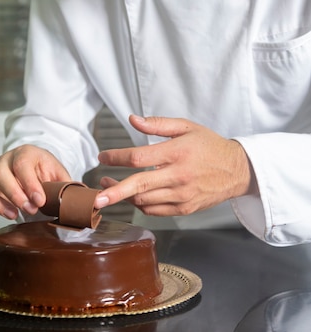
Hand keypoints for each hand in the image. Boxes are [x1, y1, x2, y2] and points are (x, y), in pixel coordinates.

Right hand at [0, 144, 70, 219]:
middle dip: (14, 194)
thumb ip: (68, 188)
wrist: (36, 169)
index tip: (40, 201)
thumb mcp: (61, 176)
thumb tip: (86, 203)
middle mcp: (6, 160)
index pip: (23, 165)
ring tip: (12, 215)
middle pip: (0, 174)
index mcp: (26, 153)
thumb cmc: (48, 174)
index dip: (30, 184)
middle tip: (29, 210)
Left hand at [95, 115, 256, 215]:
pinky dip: (139, 204)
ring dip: (123, 197)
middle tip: (94, 197)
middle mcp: (178, 176)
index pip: (138, 158)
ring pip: (144, 201)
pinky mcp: (184, 209)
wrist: (237, 170)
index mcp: (177, 153)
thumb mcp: (186, 127)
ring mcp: (182, 195)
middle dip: (113, 192)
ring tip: (109, 187)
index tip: (102, 156)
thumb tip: (133, 119)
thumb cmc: (209, 146)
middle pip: (138, 186)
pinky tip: (132, 195)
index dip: (116, 157)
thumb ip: (158, 124)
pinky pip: (154, 211)